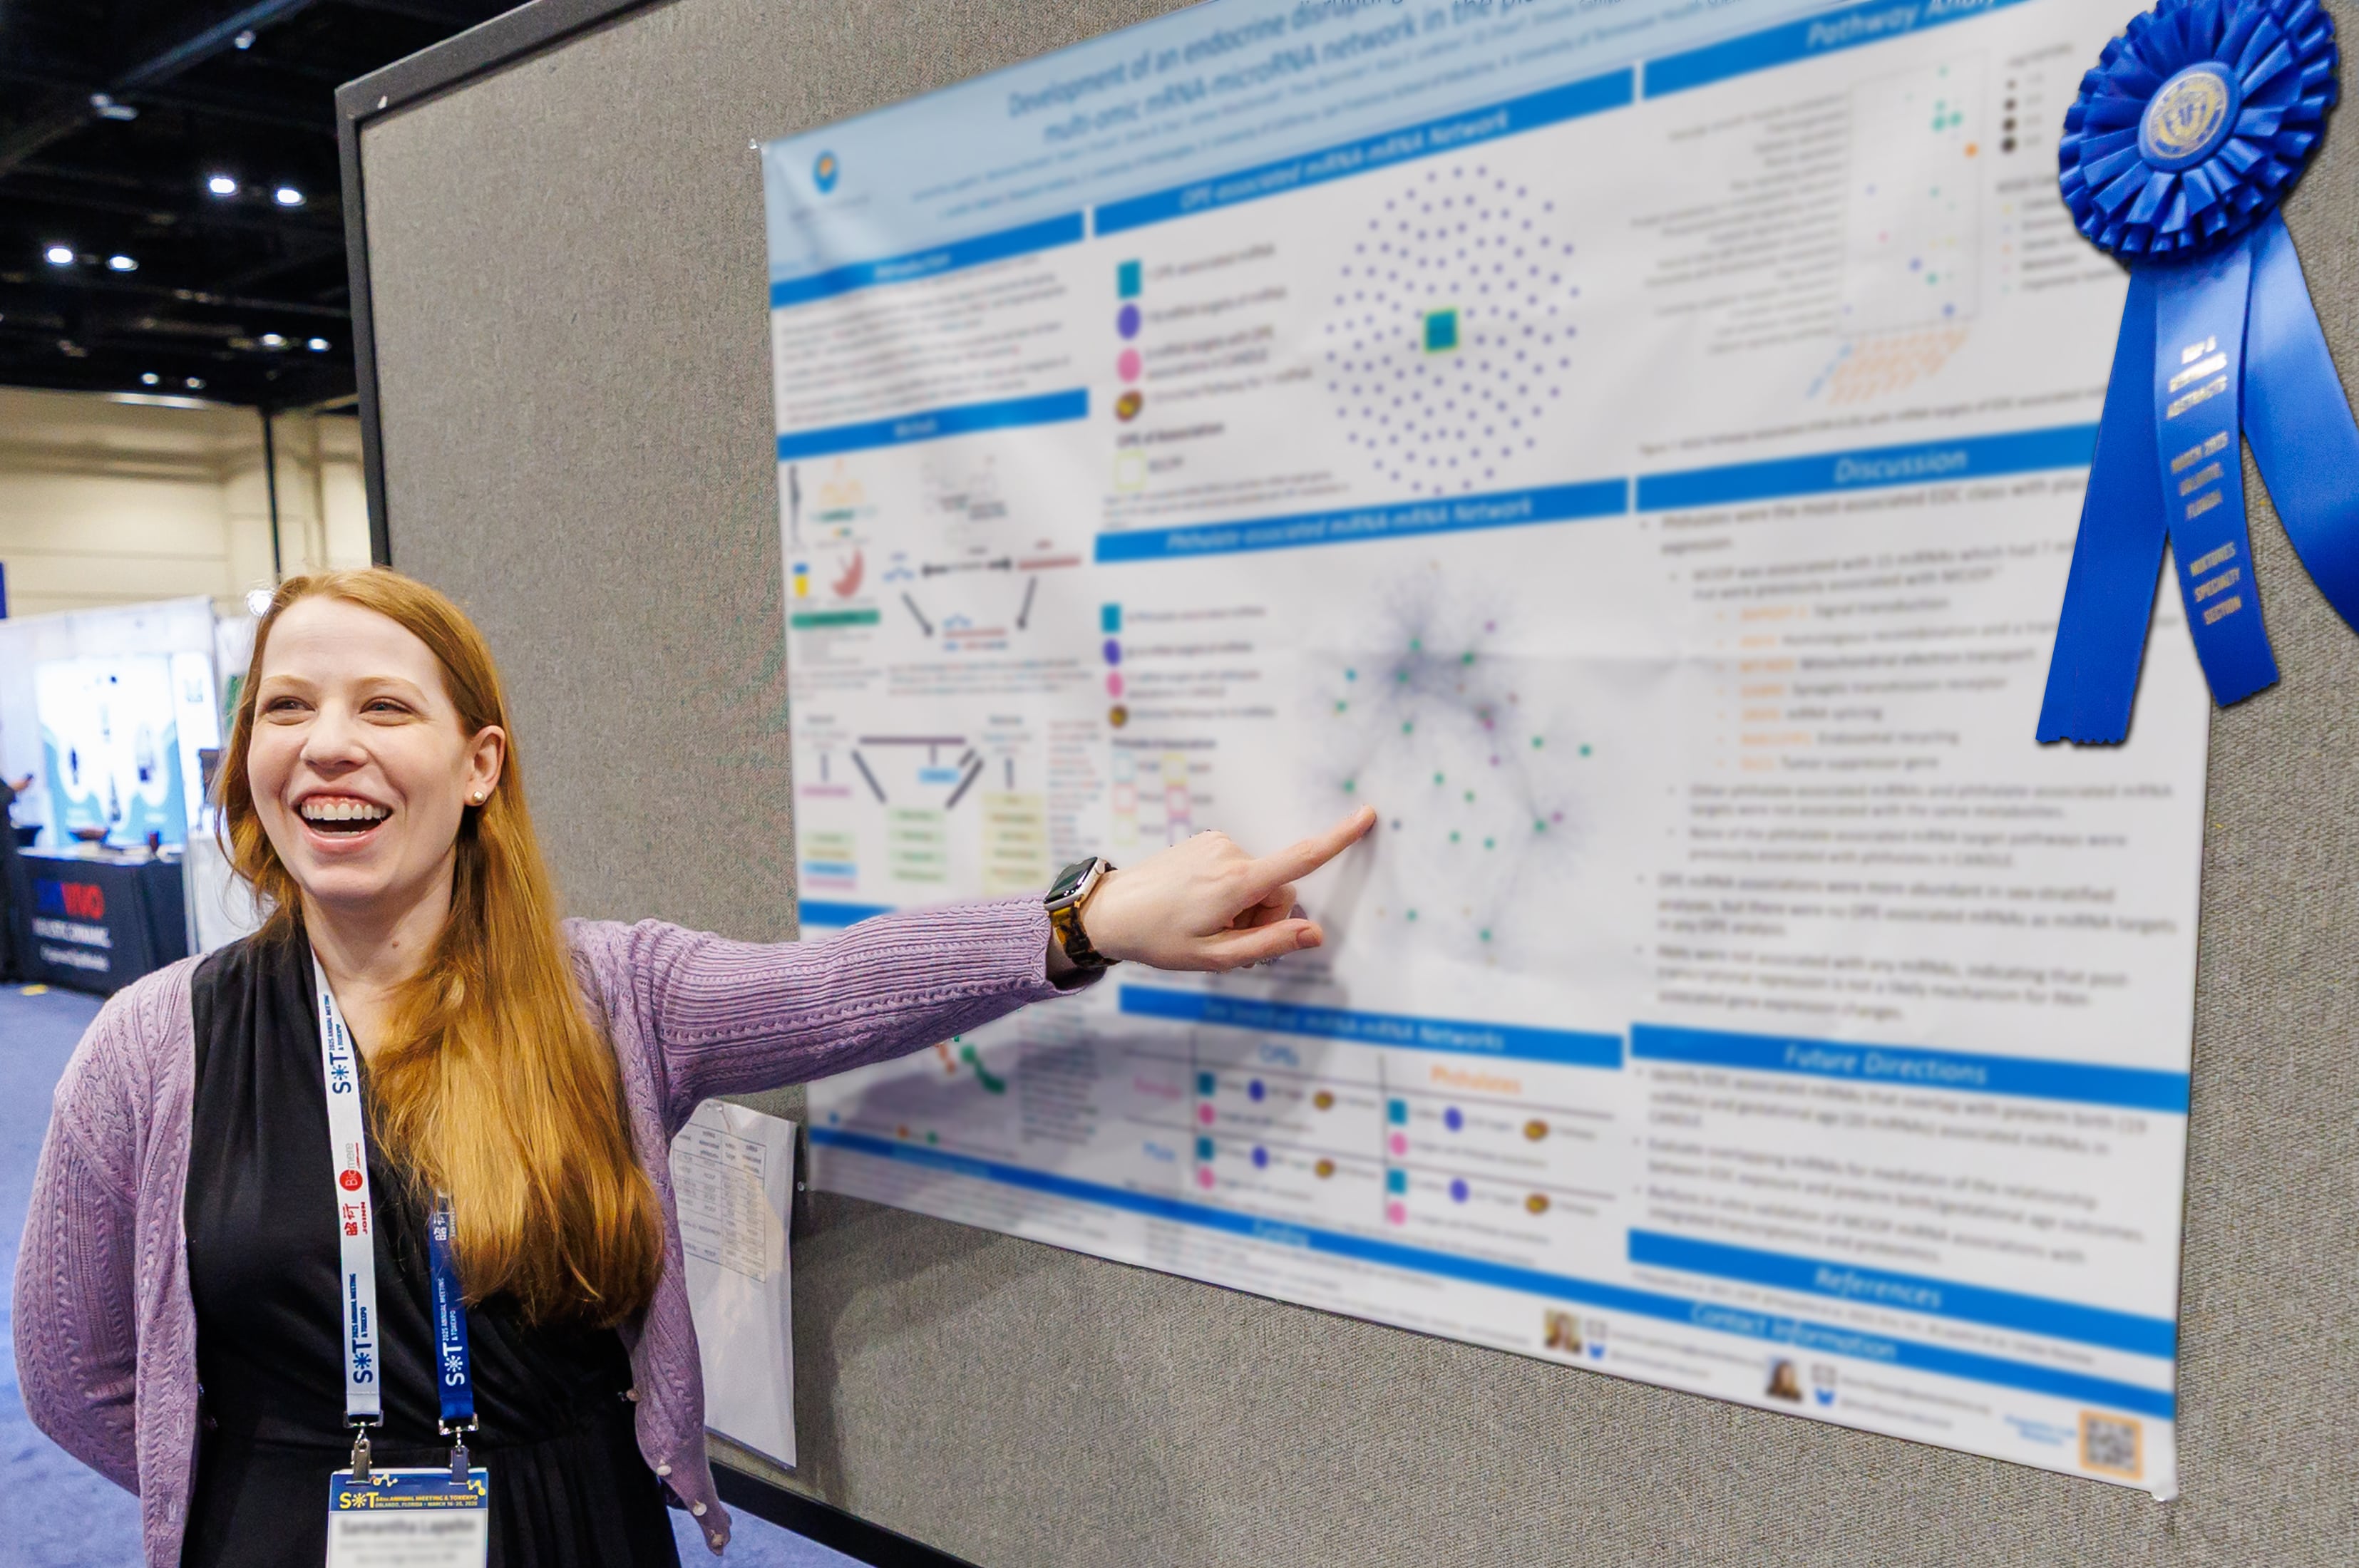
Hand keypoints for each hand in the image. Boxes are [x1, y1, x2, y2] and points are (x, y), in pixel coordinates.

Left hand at [1079, 806, 1376, 971]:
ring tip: (1206, 924)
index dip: (1338, 839)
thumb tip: (1316, 935)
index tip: (1367, 815)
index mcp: (1236, 883)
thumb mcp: (1215, 957)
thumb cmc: (1160, 938)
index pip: (1300, 860)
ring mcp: (1217, 843)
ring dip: (1244, 907)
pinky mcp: (1207, 841)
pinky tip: (1199, 906)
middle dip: (1264, 918)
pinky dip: (1229, 891)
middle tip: (1226, 940)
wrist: (1111, 911)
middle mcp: (1231, 853)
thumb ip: (1270, 945)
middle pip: (1279, 890)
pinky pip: (1239, 869)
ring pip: (1259, 882)